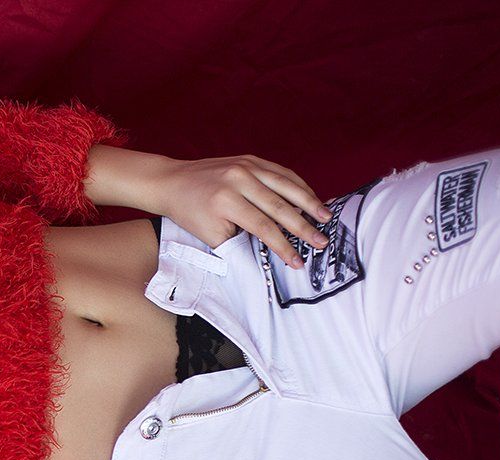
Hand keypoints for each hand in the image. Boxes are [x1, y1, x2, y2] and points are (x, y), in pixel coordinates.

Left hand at [150, 154, 335, 269]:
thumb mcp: (210, 235)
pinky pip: (281, 173)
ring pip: (286, 184)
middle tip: (321, 242)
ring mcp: (246, 165)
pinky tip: (312, 198)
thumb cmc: (190, 213)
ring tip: (326, 217)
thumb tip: (268, 252)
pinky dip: (298, 185)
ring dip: (309, 202)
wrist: (173, 182)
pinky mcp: (250, 159)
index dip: (282, 246)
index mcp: (226, 201)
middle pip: (279, 205)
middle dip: (303, 226)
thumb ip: (238, 241)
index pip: (262, 227)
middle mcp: (238, 180)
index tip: (297, 262)